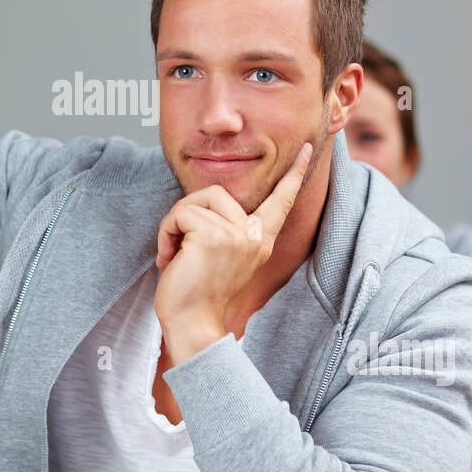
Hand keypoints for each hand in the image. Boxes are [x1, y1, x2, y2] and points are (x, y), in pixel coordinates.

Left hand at [154, 141, 312, 363]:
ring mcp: (237, 234)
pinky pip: (179, 214)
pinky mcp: (214, 235)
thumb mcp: (221, 256)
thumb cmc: (197, 294)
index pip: (281, 200)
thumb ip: (225, 230)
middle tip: (176, 246)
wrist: (191, 324)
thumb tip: (204, 202)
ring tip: (172, 254)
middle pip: (214, 191)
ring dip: (172, 226)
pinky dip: (165, 233)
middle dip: (185, 213)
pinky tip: (168, 259)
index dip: (293, 173)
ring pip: (193, 201)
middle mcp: (255, 235)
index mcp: (261, 240)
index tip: (306, 147)